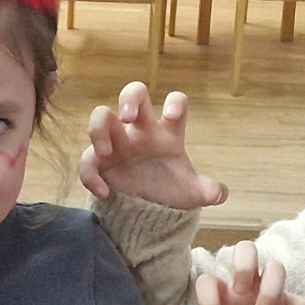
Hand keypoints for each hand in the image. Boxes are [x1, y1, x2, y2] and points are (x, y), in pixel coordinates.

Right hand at [79, 82, 228, 208]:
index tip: (172, 115)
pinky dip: (91, 176)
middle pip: (133, 93)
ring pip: (101, 116)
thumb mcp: (191, 194)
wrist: (148, 211)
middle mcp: (141, 130)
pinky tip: (105, 192)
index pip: (175, 103)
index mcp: (167, 132)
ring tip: (106, 152)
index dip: (175, 103)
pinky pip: (87, 161)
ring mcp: (117, 143)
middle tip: (128, 116)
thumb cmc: (170, 190)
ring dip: (99, 129)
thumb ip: (207, 191)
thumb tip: (218, 194)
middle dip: (129, 98)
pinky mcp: (98, 162)